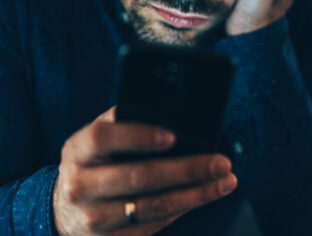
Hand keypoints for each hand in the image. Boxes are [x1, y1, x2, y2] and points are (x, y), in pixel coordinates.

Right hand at [52, 106, 236, 235]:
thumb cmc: (93, 161)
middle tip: (221, 162)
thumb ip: (125, 120)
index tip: (172, 136)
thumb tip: (172, 110)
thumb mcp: (98, 136)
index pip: (103, 138)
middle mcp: (80, 185)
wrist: (64, 208)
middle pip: (138, 177)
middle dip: (187, 170)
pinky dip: (183, 210)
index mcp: (78, 150)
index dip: (138, 136)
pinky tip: (203, 196)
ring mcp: (92, 218)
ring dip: (195, 195)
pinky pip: (153, 225)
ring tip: (225, 182)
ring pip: (152, 207)